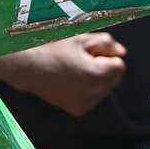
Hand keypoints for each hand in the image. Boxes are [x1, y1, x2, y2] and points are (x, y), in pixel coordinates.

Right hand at [0, 33, 127, 116]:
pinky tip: (70, 81)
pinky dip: (87, 89)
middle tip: (79, 59)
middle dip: (102, 68)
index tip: (87, 52)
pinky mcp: (77, 110)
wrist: (28, 67)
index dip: (105, 55)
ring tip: (72, 70)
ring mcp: (86, 104)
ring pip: (103, 88)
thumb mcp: (82, 38)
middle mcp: (95, 93)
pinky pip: (92, 97)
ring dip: (95, 79)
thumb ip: (107, 43)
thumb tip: (122, 53)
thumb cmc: (54, 48)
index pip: (119, 65)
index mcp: (99, 75)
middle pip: (113, 78)